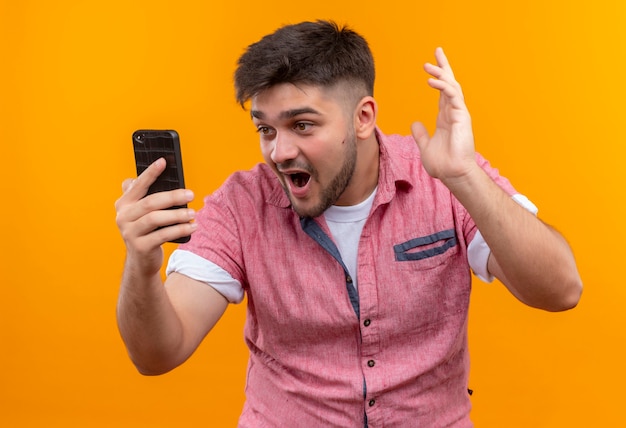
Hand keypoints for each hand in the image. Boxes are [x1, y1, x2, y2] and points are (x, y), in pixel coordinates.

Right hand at [115, 158, 195, 275]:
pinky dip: (179, 230)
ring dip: (177, 215)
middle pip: (150, 202)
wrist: (141, 260)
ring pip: (155, 219)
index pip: (137, 185)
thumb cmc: (148, 230)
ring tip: (193, 213)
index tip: (163, 161)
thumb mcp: (144, 213)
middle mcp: (123, 216)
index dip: (150, 173)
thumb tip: (167, 178)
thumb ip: (149, 196)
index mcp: (124, 204)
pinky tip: (192, 226)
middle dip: (172, 197)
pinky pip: (162, 235)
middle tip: (191, 194)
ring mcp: (130, 233)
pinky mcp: (140, 247)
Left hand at [411, 48, 476, 185]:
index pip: (442, 91)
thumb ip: (421, 134)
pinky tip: (432, 81)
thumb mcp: (425, 146)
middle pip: (450, 83)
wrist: (452, 174)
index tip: (432, 63)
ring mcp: (459, 113)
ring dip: (441, 74)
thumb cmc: (443, 163)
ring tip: (428, 66)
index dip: (438, 76)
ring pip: (451, 86)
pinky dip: (443, 87)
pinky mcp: (462, 117)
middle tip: (437, 51)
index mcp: (446, 116)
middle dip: (444, 66)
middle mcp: (453, 112)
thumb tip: (415, 124)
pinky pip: (453, 96)